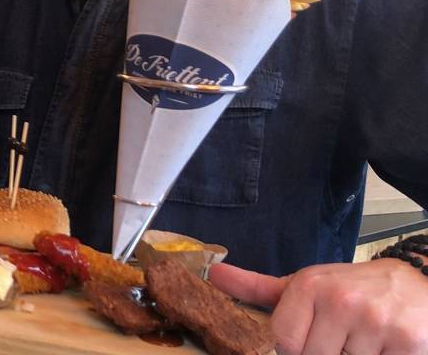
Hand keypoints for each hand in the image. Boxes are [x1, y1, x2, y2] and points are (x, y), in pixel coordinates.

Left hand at [209, 258, 427, 354]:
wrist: (417, 287)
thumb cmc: (354, 289)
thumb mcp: (306, 285)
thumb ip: (258, 288)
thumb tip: (214, 274)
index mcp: (310, 286)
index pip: (283, 342)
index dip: (295, 348)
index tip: (310, 338)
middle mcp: (341, 300)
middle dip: (326, 353)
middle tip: (341, 338)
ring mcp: (375, 322)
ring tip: (362, 341)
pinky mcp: (406, 342)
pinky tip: (382, 348)